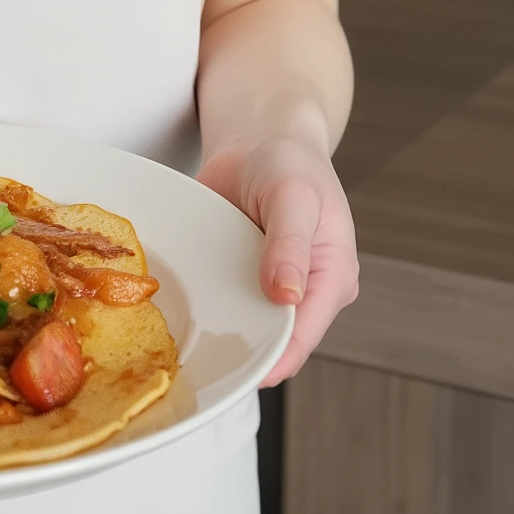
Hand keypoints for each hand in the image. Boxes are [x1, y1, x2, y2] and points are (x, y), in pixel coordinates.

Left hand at [196, 133, 358, 385]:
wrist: (259, 140)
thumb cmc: (288, 163)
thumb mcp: (293, 196)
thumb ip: (290, 244)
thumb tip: (287, 296)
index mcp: (333, 278)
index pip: (305, 334)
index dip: (275, 358)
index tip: (240, 374)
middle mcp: (305, 291)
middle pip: (275, 338)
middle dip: (244, 352)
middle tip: (201, 364)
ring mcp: (270, 288)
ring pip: (246, 325)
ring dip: (221, 333)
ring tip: (185, 349)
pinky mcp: (241, 280)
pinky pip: (225, 304)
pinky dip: (207, 309)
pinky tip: (180, 317)